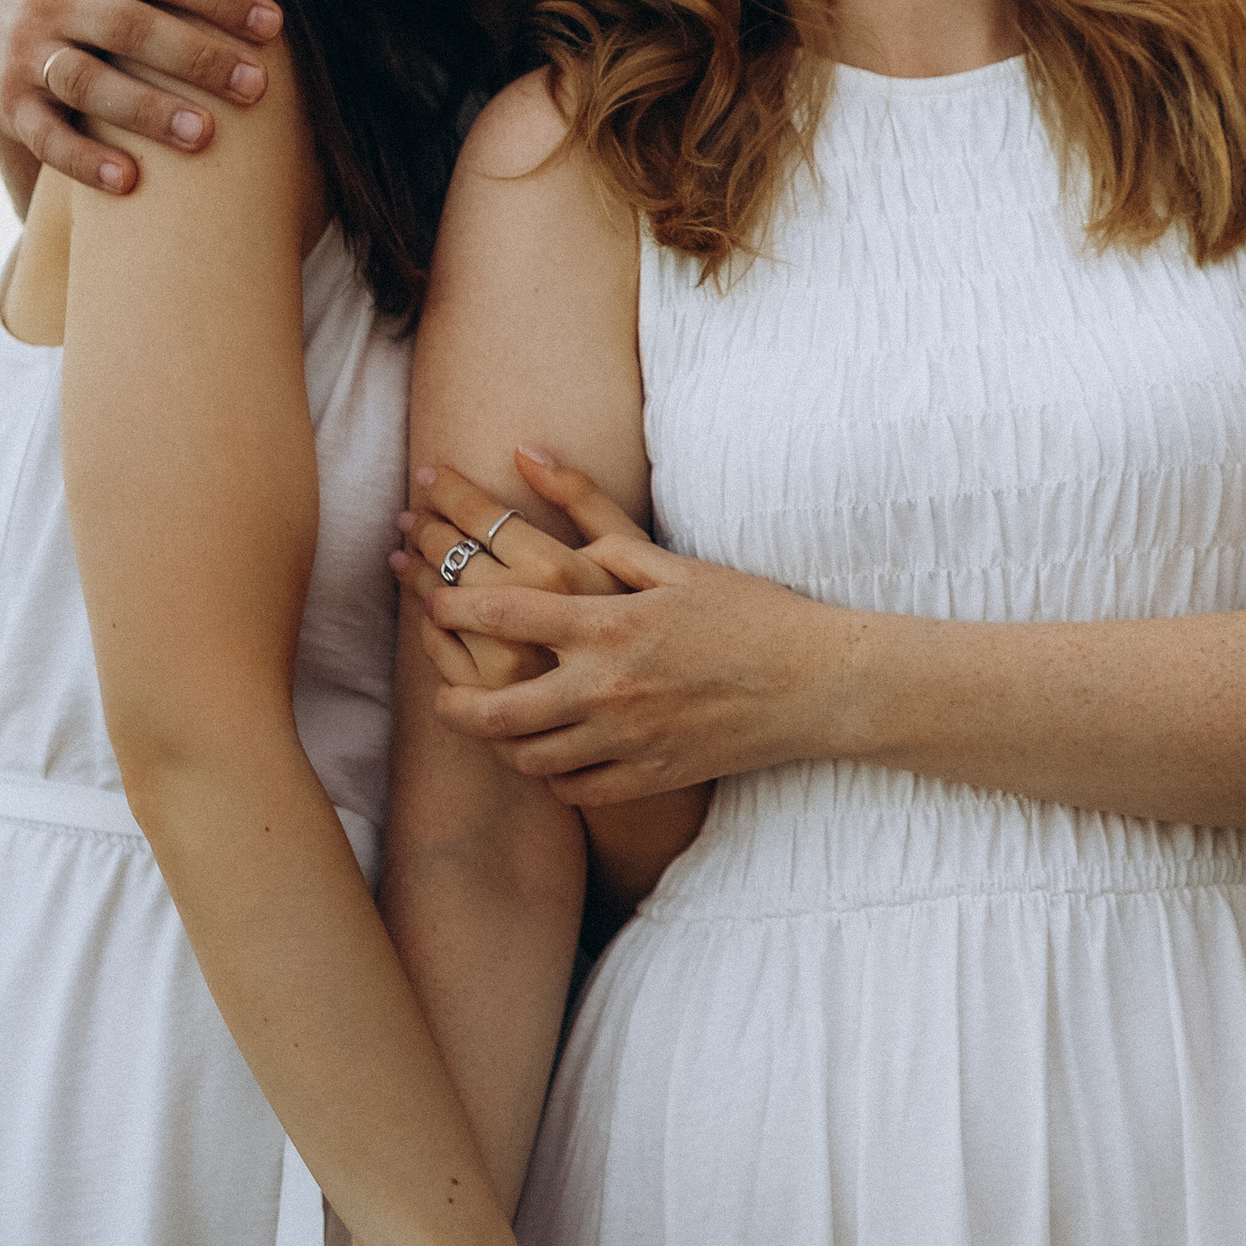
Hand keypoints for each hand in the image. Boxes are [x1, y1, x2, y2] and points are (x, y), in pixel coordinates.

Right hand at [0, 0, 282, 197]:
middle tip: (255, 87)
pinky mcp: (12, 104)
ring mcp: (28, 53)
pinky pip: (46, 136)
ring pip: (87, 82)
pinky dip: (84, 161)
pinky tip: (130, 182)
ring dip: (147, 111)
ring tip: (204, 136)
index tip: (273, 25)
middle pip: (130, 27)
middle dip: (197, 58)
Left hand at [398, 451, 838, 805]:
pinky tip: (544, 756)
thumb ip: (593, 515)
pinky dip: (548, 774)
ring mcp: (625, 738)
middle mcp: (607, 685)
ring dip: (496, 742)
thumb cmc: (746, 611)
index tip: (429, 596)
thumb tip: (526, 458)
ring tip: (486, 725)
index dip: (451, 603)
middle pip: (495, 707)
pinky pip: (573, 788)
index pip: (502, 611)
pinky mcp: (647, 775)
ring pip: (528, 756)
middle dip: (451, 702)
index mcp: (608, 621)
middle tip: (437, 694)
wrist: (815, 684)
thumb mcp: (670, 558)